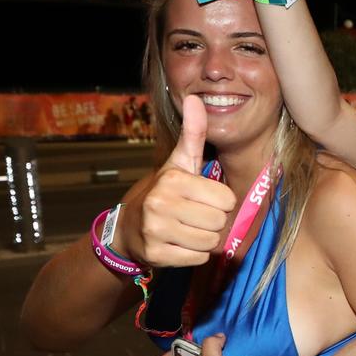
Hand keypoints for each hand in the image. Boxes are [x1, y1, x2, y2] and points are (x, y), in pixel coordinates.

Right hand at [119, 95, 235, 267]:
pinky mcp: (156, 254)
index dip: (220, 201)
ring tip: (186, 229)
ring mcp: (157, 231)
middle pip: (220, 221)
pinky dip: (194, 254)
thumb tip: (195, 97)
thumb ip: (193, 133)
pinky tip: (179, 244)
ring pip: (211, 242)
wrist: (128, 228)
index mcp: (174, 179)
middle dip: (213, 221)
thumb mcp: (179, 162)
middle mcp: (162, 204)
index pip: (227, 199)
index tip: (202, 198)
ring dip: (204, 238)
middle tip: (194, 215)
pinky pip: (198, 258)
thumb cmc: (165, 192)